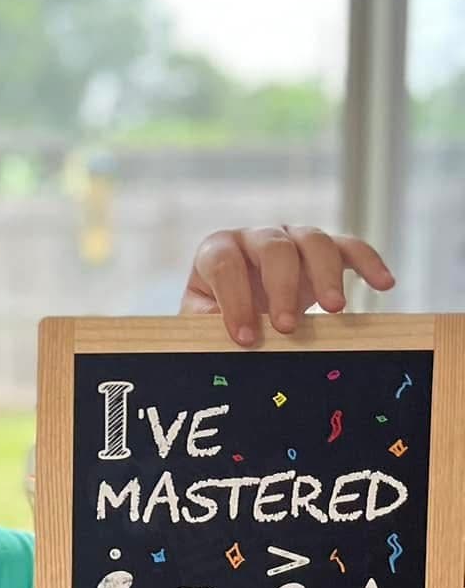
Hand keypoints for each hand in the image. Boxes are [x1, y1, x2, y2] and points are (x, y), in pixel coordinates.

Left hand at [179, 225, 393, 344]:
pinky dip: (368, 262)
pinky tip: (384, 284)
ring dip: (326, 275)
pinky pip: (349, 247)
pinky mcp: (322, 250)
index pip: (224, 264)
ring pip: (314, 240)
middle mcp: (254, 237)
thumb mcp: (203, 324)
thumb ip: (208, 331)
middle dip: (282, 287)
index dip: (234, 299)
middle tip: (288, 327)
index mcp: (217, 250)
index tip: (246, 339)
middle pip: (273, 247)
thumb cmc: (216, 316)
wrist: (239, 308)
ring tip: (335, 310)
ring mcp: (291, 238)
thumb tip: (222, 350)